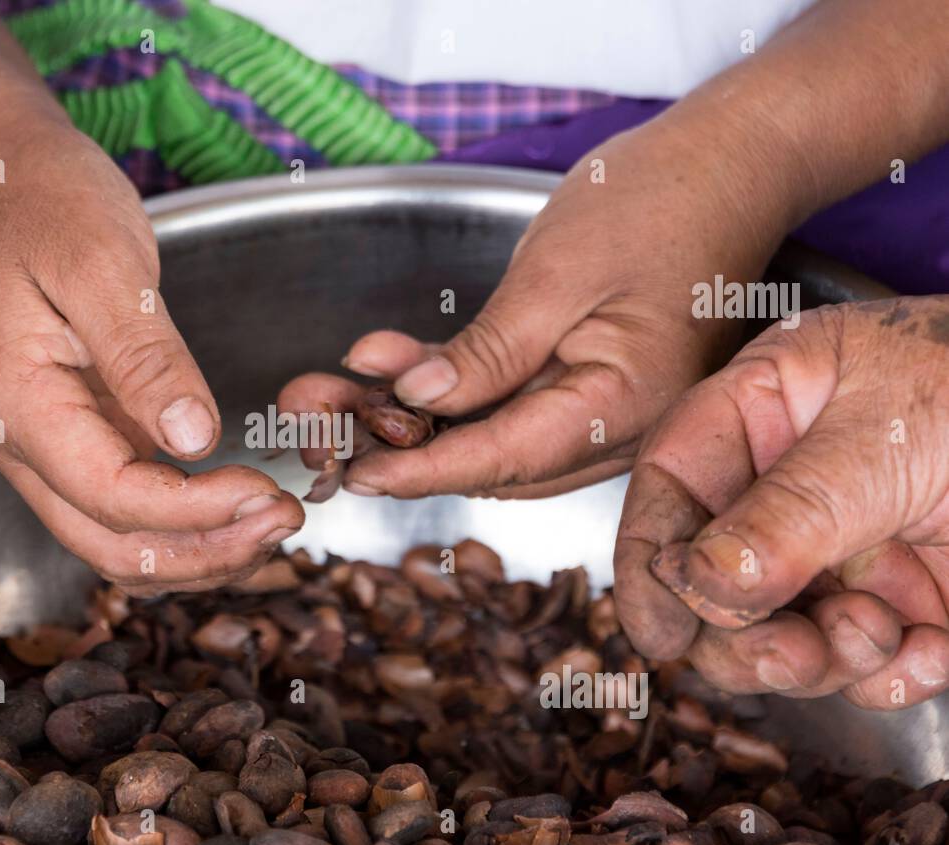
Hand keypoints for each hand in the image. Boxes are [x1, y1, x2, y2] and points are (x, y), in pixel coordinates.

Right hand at [0, 118, 301, 593]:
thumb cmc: (39, 198)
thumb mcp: (101, 261)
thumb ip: (145, 356)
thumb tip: (195, 440)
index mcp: (14, 403)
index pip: (113, 497)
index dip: (197, 512)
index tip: (269, 495)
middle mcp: (15, 441)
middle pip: (111, 545)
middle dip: (205, 551)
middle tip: (287, 524)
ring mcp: (38, 443)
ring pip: (116, 539)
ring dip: (197, 550)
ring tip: (272, 526)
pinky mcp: (68, 432)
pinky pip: (122, 504)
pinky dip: (181, 522)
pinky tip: (235, 509)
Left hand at [280, 119, 793, 498]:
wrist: (728, 167)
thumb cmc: (658, 202)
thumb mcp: (557, 273)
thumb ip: (489, 353)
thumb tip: (420, 404)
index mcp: (622, 407)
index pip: (500, 458)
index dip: (419, 470)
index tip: (355, 475)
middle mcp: (620, 430)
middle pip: (490, 461)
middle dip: (399, 446)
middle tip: (319, 426)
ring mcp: (609, 416)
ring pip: (494, 442)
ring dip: (415, 421)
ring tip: (337, 393)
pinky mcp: (593, 392)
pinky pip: (512, 410)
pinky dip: (451, 394)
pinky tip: (391, 365)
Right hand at [615, 296, 948, 709]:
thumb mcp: (886, 435)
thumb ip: (787, 510)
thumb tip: (701, 581)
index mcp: (765, 414)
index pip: (671, 487)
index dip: (650, 558)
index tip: (658, 629)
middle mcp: (791, 489)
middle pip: (710, 582)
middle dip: (743, 631)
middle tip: (789, 648)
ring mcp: (847, 551)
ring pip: (776, 637)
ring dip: (817, 658)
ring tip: (877, 634)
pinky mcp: (909, 606)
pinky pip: (863, 667)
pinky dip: (890, 675)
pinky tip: (927, 646)